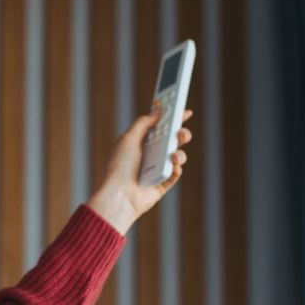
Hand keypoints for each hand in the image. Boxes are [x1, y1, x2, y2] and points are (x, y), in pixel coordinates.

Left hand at [86, 107, 194, 234]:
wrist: (119, 195)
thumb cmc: (120, 166)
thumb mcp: (129, 138)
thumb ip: (144, 122)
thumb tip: (157, 109)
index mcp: (141, 142)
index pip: (160, 127)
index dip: (173, 118)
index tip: (185, 111)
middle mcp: (149, 154)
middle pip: (171, 140)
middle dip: (180, 134)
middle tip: (181, 132)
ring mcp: (156, 169)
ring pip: (177, 156)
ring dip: (180, 152)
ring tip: (173, 154)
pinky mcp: (162, 184)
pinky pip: (175, 173)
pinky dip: (176, 168)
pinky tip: (172, 165)